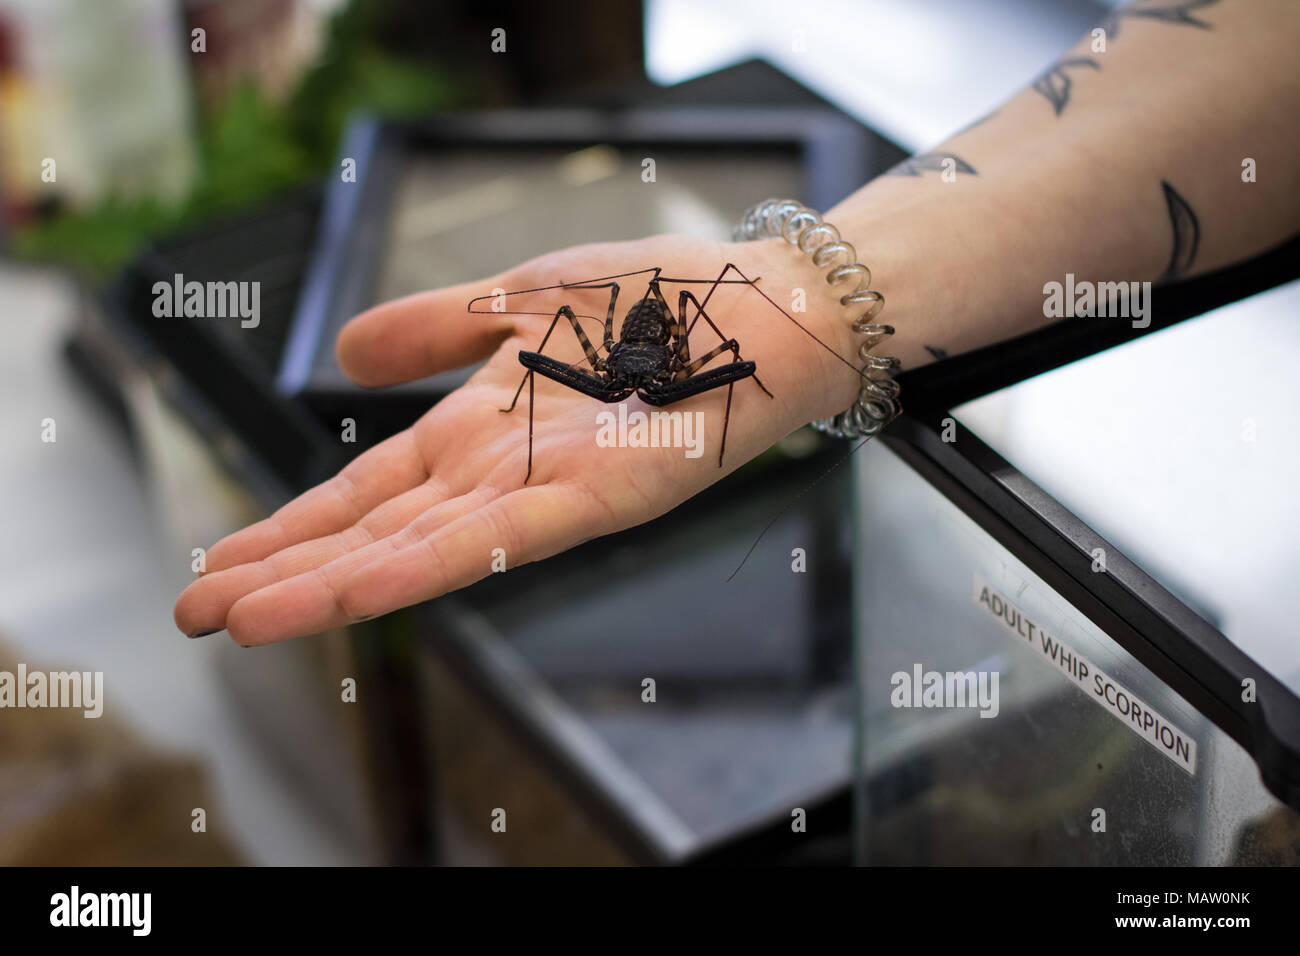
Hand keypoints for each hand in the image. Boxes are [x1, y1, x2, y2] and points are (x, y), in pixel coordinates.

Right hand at [173, 234, 860, 644]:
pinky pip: (502, 538)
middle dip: (284, 574)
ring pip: (422, 549)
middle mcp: (501, 474)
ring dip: (329, 585)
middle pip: (376, 533)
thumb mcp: (518, 299)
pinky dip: (427, 565)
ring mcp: (548, 492)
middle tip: (195, 615)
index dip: (290, 528)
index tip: (217, 561)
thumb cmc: (653, 299)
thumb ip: (433, 327)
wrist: (762, 302)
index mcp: (477, 430)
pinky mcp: (603, 497)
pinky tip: (357, 590)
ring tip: (244, 620)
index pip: (365, 493)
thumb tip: (342, 351)